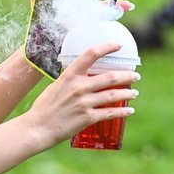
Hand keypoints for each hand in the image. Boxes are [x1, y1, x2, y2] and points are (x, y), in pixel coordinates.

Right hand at [24, 41, 139, 146]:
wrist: (38, 128)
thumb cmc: (45, 107)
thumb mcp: (56, 86)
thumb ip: (71, 81)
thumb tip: (85, 78)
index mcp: (69, 75)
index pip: (90, 54)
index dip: (107, 47)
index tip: (118, 45)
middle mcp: (78, 87)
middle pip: (110, 77)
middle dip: (127, 76)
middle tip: (135, 76)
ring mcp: (84, 103)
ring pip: (113, 95)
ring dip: (128, 94)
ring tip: (134, 94)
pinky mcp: (88, 118)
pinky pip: (110, 113)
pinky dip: (123, 112)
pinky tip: (130, 111)